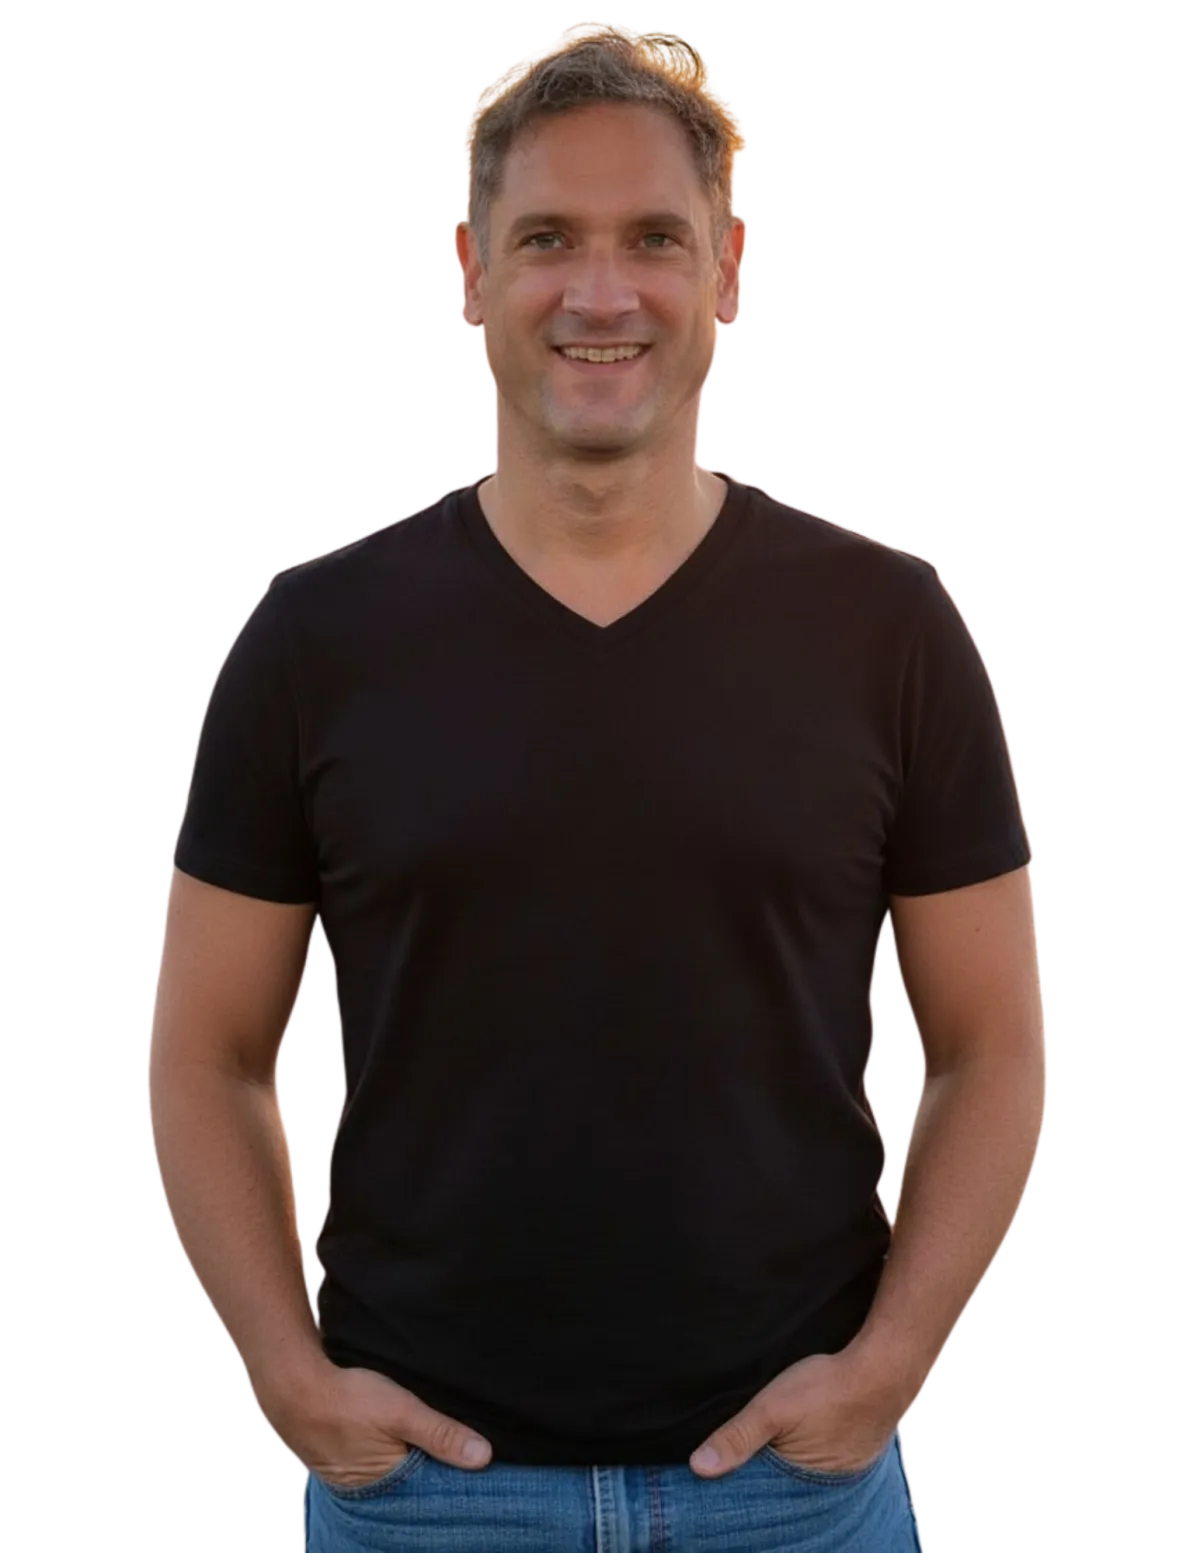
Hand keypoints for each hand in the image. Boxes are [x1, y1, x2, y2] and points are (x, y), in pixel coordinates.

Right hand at [257, 1362, 492, 1488]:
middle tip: (448, 1454)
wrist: (292, 1386)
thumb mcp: (402, 1412)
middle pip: (407, 1486)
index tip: (472, 1470)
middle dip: (426, 1472)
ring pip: (386, 1475)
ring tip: (418, 1445)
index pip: (428, 1494)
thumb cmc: (347, 1399)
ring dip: (402, 1463)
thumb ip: (441, 1434)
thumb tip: (482, 1457)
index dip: (449, 1479)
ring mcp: (345, 1477)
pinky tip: (385, 1441)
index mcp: (386, 1486)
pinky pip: (365, 1465)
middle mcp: (365, 1492)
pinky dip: (379, 1455)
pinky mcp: (333, 1461)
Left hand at [689, 1350, 908, 1479]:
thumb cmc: (827, 1388)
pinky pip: (820, 1464)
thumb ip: (736, 1437)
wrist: (882, 1371)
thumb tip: (698, 1468)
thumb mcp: (772, 1408)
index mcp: (798, 1487)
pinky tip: (798, 1442)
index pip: (758, 1501)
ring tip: (768, 1450)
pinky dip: (806, 1458)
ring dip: (784, 1468)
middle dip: (760, 1479)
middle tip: (743, 1460)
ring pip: (800, 1478)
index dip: (739, 1487)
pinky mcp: (851, 1456)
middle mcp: (821, 1490)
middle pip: (779, 1490)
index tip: (717, 1482)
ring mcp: (840, 1474)